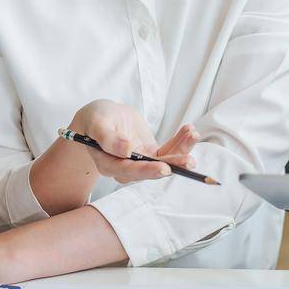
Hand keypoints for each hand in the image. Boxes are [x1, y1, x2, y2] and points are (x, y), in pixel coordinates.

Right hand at [66, 100, 199, 182]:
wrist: (101, 118)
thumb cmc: (95, 120)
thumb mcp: (97, 123)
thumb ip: (108, 138)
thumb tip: (125, 151)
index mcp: (109, 165)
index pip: (129, 171)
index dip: (147, 170)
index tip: (164, 168)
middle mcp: (126, 168)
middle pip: (151, 170)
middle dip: (172, 165)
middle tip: (190, 160)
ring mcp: (141, 161)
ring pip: (164, 161)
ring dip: (181, 151)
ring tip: (193, 135)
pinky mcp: (150, 153)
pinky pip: (168, 150)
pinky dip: (180, 141)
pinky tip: (189, 130)